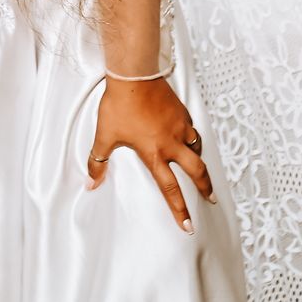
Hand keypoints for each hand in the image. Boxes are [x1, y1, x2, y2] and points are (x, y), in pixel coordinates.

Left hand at [86, 77, 215, 232]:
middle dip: (205, 187)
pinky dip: (191, 136)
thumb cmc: (120, 105)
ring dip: (199, 159)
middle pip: (196, 171)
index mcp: (154, 154)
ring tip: (199, 165)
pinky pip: (191, 128)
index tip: (188, 225)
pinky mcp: (181, 111)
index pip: (170, 189)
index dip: (180, 210)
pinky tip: (187, 135)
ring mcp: (179, 126)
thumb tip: (91, 181)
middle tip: (210, 197)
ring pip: (197, 147)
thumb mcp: (105, 136)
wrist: (133, 75)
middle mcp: (171, 143)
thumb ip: (98, 161)